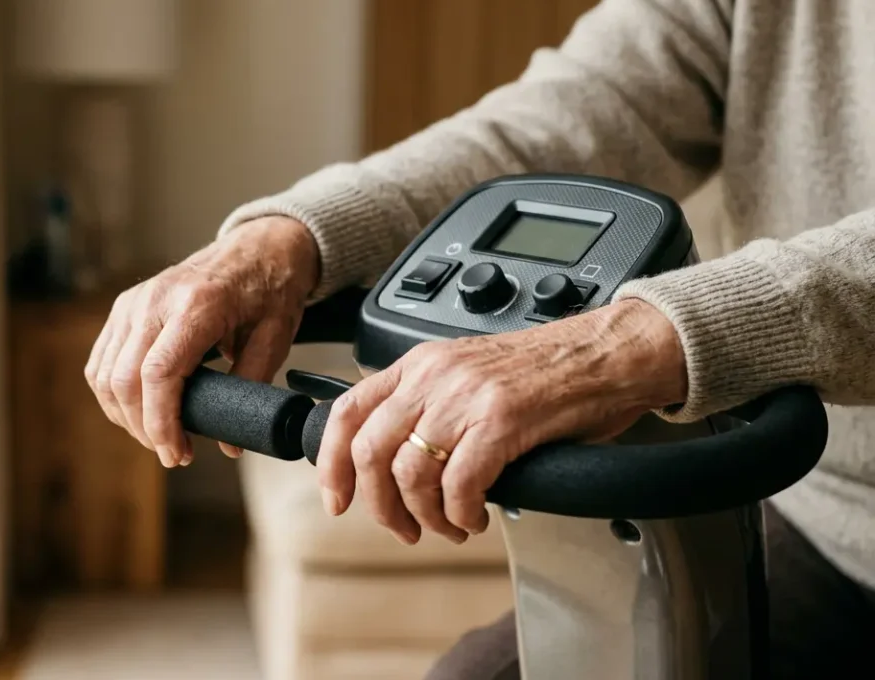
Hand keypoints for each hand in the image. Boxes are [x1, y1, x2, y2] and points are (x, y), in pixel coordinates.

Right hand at [86, 216, 319, 467]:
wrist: (257, 247)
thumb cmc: (268, 290)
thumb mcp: (274, 339)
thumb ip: (250, 389)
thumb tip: (229, 445)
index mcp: (196, 305)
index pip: (158, 373)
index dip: (161, 423)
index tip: (177, 453)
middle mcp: (155, 300)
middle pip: (124, 379)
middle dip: (143, 428)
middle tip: (173, 454)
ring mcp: (134, 301)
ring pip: (104, 374)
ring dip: (125, 416)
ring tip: (157, 437)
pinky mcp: (124, 306)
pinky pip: (102, 361)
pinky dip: (113, 394)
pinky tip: (137, 412)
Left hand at [315, 298, 686, 544]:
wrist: (606, 354)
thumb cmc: (548, 372)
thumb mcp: (468, 375)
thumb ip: (427, 406)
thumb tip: (395, 463)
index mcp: (420, 364)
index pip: (348, 410)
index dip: (331, 462)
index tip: (337, 499)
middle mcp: (434, 376)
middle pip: (370, 451)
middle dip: (379, 505)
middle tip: (402, 529)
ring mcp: (466, 397)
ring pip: (410, 473)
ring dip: (425, 516)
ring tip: (449, 527)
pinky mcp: (501, 421)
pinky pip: (459, 485)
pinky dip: (461, 514)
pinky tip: (477, 519)